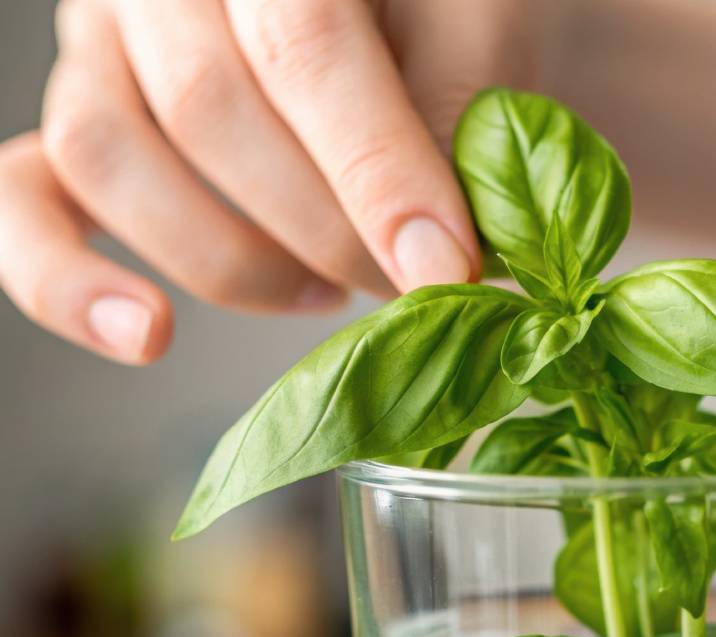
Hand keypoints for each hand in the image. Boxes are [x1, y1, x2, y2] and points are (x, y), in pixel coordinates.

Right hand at [0, 0, 534, 363]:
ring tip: (332, 289)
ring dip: (236, 258)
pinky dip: (64, 282)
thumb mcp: (478, 32)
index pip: (303, 43)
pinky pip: (22, 200)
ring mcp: (103, 44)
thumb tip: (432, 248)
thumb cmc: (443, 17)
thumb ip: (457, 116)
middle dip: (325, 228)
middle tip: (409, 283)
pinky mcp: (80, 121)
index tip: (442, 266)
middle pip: (206, 111)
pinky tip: (145, 333)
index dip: (375, 170)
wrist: (391, 14)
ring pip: (112, 159)